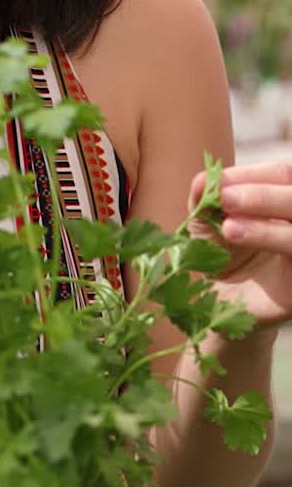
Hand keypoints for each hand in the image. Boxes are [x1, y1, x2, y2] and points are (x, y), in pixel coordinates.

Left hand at [190, 161, 291, 330]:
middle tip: (224, 195)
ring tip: (227, 223)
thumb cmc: (219, 263)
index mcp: (283, 203)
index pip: (281, 176)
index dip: (252, 175)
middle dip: (260, 192)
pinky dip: (268, 235)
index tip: (219, 181)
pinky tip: (234, 234)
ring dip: (263, 212)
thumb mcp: (209, 230)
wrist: (221, 312)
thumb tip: (202, 177)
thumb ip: (206, 204)